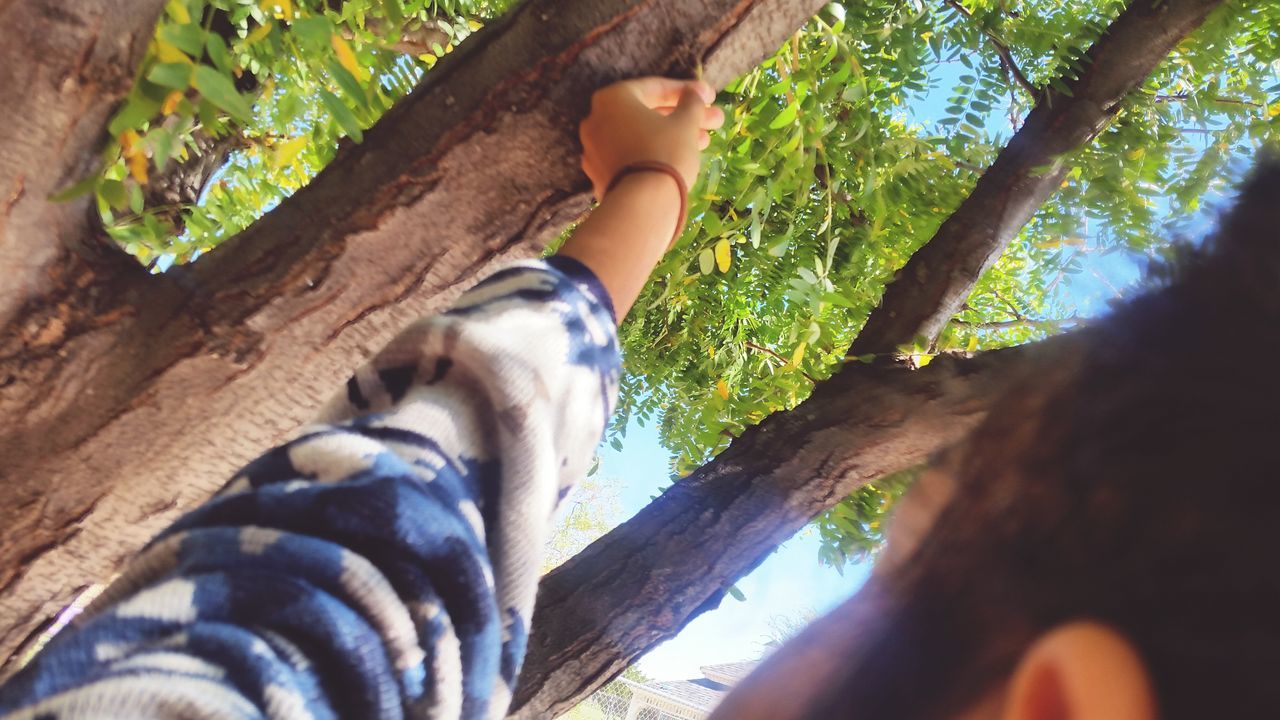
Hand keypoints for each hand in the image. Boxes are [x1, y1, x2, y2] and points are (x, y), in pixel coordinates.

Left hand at [579, 77, 725, 200]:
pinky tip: (682, 157)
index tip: (710, 96)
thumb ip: (691, 102)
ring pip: (641, 135)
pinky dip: (654, 152)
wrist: (643, 205)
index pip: (655, 87)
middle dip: (684, 116)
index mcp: (613, 99)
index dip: (687, 91)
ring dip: (674, 135)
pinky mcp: (600, 175)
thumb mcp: (684, 123)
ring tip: (706, 141)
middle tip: (714, 121)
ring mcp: (594, 149)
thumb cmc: (665, 153)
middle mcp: (596, 120)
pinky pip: (631, 154)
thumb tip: (694, 93)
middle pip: (648, 113)